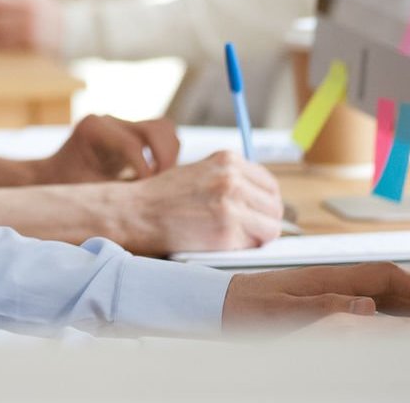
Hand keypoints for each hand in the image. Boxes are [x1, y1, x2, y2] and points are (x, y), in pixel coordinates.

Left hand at [32, 114, 176, 183]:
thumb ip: (118, 191)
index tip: (147, 193)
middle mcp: (109, 120)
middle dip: (165, 158)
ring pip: (164, 129)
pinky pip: (159, 137)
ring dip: (169, 155)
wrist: (50, 176)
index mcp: (93, 128)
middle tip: (162, 185)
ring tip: (160, 180)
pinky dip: (164, 155)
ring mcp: (121, 123)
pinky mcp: (130, 132)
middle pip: (157, 128)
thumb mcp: (88, 192)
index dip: (145, 171)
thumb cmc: (65, 187)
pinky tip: (156, 177)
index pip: (132, 146)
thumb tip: (153, 200)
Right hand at [111, 151, 284, 254]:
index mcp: (227, 160)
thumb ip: (230, 178)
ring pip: (271, 228)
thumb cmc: (162, 196)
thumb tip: (259, 197)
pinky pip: (254, 246)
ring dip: (257, 236)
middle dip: (264, 221)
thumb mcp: (200, 172)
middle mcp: (232, 179)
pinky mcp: (226, 233)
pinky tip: (222, 242)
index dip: (264, 203)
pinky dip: (243, 248)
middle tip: (247, 230)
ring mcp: (231, 206)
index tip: (256, 213)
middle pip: (275, 206)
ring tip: (233, 237)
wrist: (135, 212)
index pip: (269, 184)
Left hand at [222, 263, 409, 330]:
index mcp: (328, 278)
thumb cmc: (244, 309)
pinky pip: (364, 305)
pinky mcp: (319, 302)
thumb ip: (325, 308)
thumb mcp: (282, 312)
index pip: (386, 278)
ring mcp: (327, 290)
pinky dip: (389, 312)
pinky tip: (399, 321)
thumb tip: (368, 307)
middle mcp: (332, 281)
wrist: (214, 306)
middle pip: (390, 284)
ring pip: (381, 294)